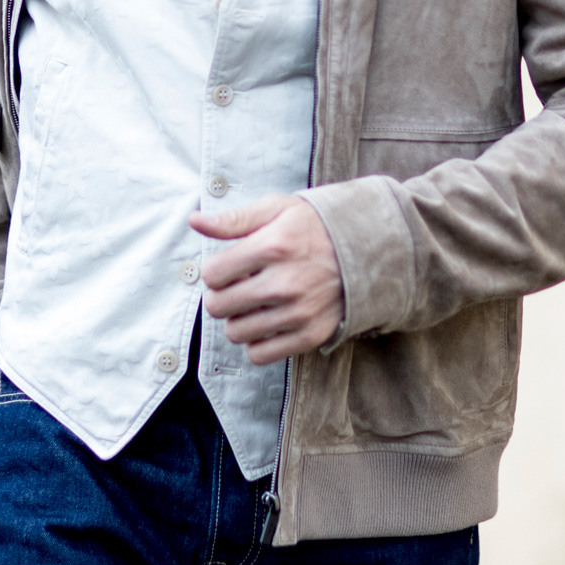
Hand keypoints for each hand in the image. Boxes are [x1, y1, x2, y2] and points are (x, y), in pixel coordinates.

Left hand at [190, 194, 343, 364]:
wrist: (369, 250)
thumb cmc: (317, 226)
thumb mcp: (278, 209)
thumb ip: (235, 219)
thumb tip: (195, 221)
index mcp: (273, 247)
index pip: (212, 274)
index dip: (215, 270)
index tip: (228, 267)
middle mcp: (284, 283)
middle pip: (218, 306)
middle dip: (220, 296)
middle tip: (237, 287)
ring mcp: (298, 313)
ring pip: (236, 333)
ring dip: (237, 320)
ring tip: (253, 304)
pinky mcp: (310, 335)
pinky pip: (260, 355)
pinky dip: (256, 342)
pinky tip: (266, 323)